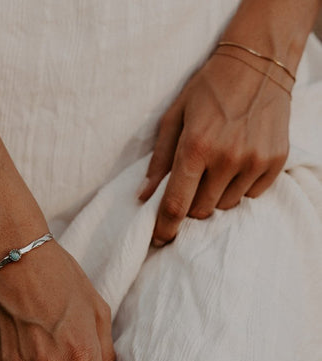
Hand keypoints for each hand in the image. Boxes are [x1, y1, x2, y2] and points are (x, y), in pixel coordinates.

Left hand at [138, 51, 290, 246]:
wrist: (259, 61)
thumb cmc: (208, 89)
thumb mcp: (174, 117)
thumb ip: (158, 160)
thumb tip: (144, 196)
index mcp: (196, 147)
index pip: (176, 205)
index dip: (164, 228)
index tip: (158, 238)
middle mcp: (227, 158)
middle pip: (200, 210)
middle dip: (189, 205)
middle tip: (190, 184)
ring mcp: (255, 161)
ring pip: (225, 206)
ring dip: (214, 197)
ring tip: (215, 168)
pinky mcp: (276, 161)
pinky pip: (250, 195)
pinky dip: (238, 188)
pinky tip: (236, 163)